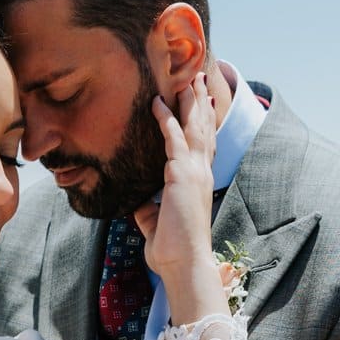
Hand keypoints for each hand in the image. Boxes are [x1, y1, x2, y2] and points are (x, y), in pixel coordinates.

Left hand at [138, 70, 216, 277]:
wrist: (183, 262)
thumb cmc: (172, 247)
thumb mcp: (155, 219)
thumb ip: (148, 204)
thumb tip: (135, 197)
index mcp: (199, 182)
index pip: (204, 144)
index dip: (203, 121)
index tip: (202, 100)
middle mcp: (201, 173)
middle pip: (204, 128)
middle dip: (200, 101)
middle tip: (197, 77)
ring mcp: (195, 172)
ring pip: (194, 127)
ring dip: (189, 100)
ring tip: (186, 77)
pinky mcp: (182, 175)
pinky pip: (174, 138)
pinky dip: (166, 119)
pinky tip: (157, 102)